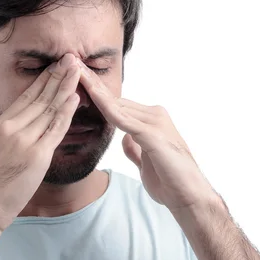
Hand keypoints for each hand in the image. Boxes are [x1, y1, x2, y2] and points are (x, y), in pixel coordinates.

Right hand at [0, 54, 80, 231]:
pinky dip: (66, 111)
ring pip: (48, 108)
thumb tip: (2, 132)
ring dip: (65, 87)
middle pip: (38, 97)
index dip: (41, 82)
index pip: (24, 99)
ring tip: (77, 70)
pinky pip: (55, 129)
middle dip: (56, 76)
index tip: (52, 69)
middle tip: (69, 58)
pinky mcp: (36, 155)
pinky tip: (75, 97)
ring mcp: (23, 141)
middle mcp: (9, 129)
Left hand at [77, 59, 216, 211]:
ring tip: (75, 72)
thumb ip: (135, 147)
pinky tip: (92, 97)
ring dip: (94, 89)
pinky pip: (124, 120)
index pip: (116, 103)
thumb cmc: (169, 181)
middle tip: (69, 61)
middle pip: (115, 98)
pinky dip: (107, 108)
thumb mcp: (146, 160)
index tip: (75, 78)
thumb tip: (126, 138)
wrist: (190, 198)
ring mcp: (155, 123)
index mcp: (150, 120)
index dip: (95, 92)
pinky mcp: (154, 135)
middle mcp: (154, 115)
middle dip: (91, 82)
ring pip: (117, 104)